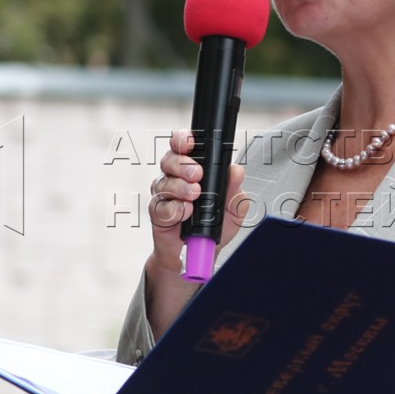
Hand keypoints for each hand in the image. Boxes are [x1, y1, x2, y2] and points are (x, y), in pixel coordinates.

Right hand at [145, 129, 248, 335]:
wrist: (200, 254)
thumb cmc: (214, 225)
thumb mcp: (232, 209)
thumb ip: (235, 190)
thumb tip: (236, 171)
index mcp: (192, 169)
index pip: (183, 145)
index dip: (183, 139)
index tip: (191, 142)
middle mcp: (175, 178)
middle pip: (170, 159)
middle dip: (183, 164)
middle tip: (198, 175)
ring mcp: (164, 195)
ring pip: (163, 181)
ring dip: (180, 187)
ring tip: (194, 197)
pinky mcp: (158, 213)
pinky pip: (160, 206)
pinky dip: (173, 209)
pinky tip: (184, 213)